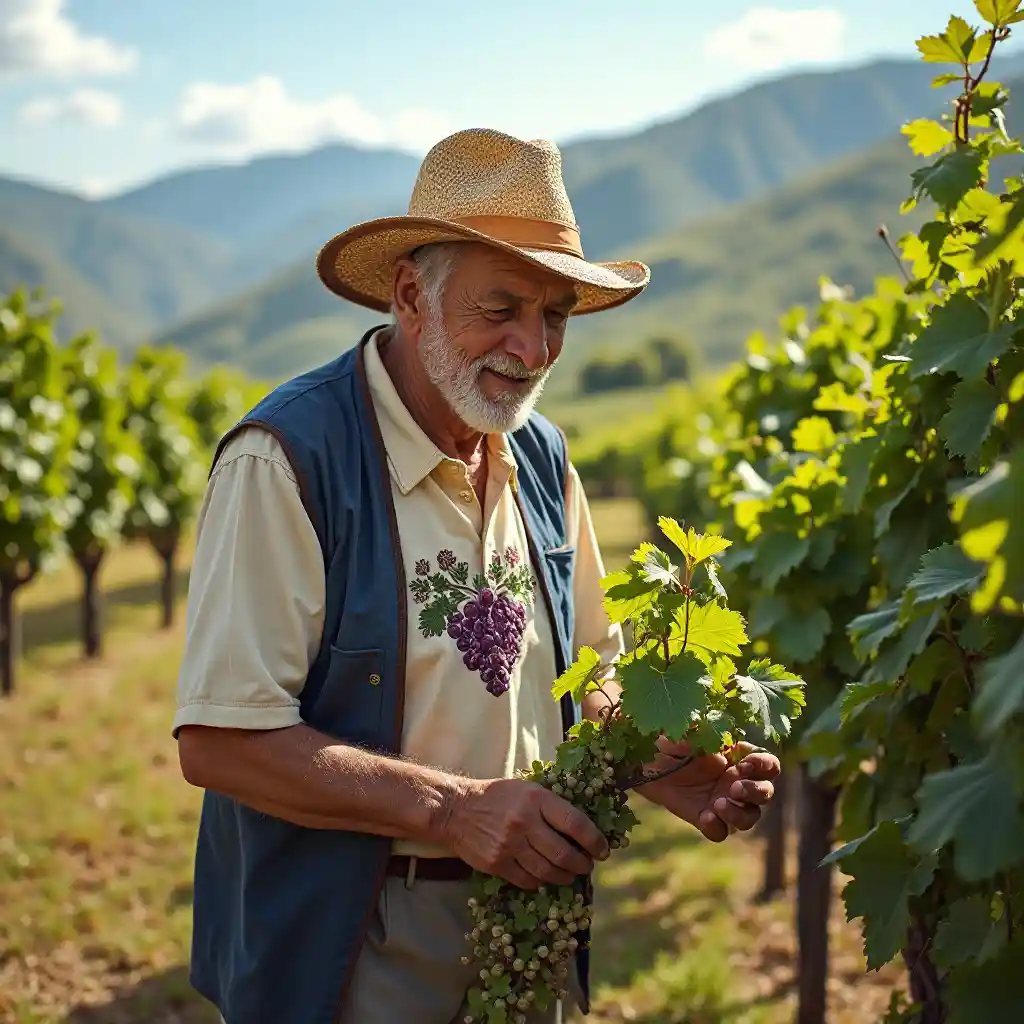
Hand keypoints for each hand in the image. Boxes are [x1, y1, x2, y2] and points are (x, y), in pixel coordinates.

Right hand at [445, 778, 609, 888]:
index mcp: (536, 798)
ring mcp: (510, 845)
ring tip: (569, 874)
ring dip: (565, 877)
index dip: (594, 840)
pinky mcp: (497, 864)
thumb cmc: (497, 796)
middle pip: (564, 854)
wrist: (456, 808)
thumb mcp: (527, 789)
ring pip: (548, 871)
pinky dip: (540, 881)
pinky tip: (544, 876)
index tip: (603, 850)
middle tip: (587, 865)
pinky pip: (528, 880)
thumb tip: (583, 827)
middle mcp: (525, 822)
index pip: (575, 823)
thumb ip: (551, 806)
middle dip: (582, 864)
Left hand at [635, 739, 779, 841]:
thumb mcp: (687, 733)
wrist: (647, 763)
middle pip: (766, 794)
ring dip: (739, 813)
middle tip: (733, 786)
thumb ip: (703, 731)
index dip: (764, 765)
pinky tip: (705, 817)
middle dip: (755, 791)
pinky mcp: (706, 819)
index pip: (769, 765)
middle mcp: (738, 783)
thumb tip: (714, 729)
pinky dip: (717, 827)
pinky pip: (720, 832)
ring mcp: (724, 803)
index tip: (744, 763)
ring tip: (717, 804)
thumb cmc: (672, 742)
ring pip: (749, 818)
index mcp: (740, 759)